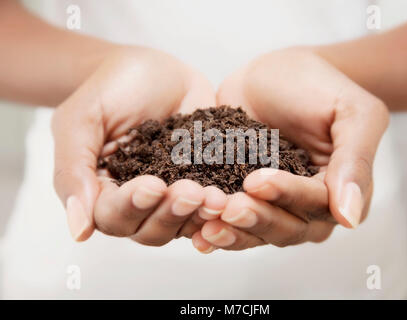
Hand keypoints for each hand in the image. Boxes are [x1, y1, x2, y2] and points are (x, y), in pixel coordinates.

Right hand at [52, 46, 226, 243]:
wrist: (151, 69)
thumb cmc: (110, 90)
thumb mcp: (81, 120)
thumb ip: (74, 172)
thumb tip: (78, 232)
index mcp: (103, 192)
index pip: (113, 217)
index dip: (133, 207)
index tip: (154, 184)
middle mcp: (139, 203)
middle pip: (151, 230)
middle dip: (172, 213)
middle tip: (192, 192)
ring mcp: (173, 195)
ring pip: (184, 223)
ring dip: (201, 215)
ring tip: (219, 198)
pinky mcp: (203, 182)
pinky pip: (212, 203)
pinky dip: (223, 204)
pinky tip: (235, 196)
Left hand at [192, 48, 388, 251]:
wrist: (278, 74)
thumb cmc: (319, 87)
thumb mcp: (352, 113)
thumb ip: (355, 161)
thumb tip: (351, 218)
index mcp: (339, 191)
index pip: (316, 206)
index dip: (287, 196)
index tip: (257, 182)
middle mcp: (307, 207)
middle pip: (285, 228)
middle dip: (257, 218)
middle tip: (229, 207)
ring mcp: (273, 205)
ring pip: (257, 232)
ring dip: (233, 231)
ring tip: (207, 223)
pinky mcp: (243, 197)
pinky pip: (231, 220)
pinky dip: (214, 226)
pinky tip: (196, 233)